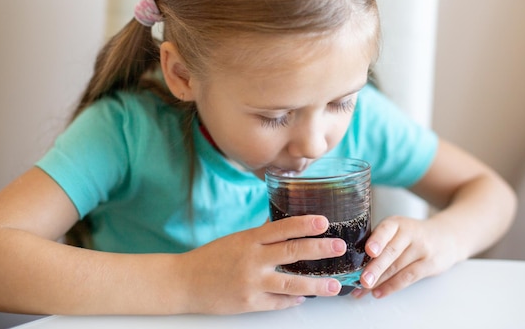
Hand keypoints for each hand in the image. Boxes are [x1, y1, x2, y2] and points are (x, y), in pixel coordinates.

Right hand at [179, 215, 345, 313]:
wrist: (184, 282)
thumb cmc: (211, 258)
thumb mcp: (237, 240)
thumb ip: (262, 237)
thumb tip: (288, 229)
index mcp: (249, 240)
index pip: (282, 229)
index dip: (304, 224)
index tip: (324, 222)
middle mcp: (252, 259)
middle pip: (291, 253)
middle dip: (319, 250)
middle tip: (339, 247)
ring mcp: (251, 283)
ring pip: (290, 283)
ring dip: (315, 285)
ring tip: (334, 285)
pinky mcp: (249, 303)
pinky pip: (277, 303)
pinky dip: (292, 300)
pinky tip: (304, 297)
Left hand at [354, 215, 460, 298]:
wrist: (445, 236)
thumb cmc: (413, 235)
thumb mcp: (397, 229)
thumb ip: (380, 240)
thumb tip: (354, 261)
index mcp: (397, 223)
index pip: (386, 229)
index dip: (377, 240)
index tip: (369, 251)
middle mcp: (410, 233)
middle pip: (391, 252)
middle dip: (375, 268)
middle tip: (362, 280)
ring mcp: (421, 249)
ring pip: (398, 267)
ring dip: (379, 281)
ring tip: (364, 290)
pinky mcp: (430, 264)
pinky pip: (408, 277)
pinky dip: (392, 286)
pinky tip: (379, 292)